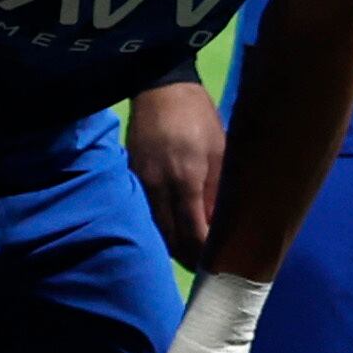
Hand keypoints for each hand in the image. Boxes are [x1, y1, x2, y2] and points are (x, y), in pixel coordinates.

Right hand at [124, 79, 223, 260]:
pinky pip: (148, 212)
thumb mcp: (220, 152)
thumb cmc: (199, 118)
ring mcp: (141, 183)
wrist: (160, 87)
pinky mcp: (133, 176)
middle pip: (171, 239)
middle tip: (207, 265)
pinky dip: (162, 225)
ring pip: (157, 229)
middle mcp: (159, 188)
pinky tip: (176, 225)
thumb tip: (220, 227)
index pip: (193, 234)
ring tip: (194, 249)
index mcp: (185, 181)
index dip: (205, 254)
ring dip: (175, 243)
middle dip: (189, 256)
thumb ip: (219, 192)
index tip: (219, 264)